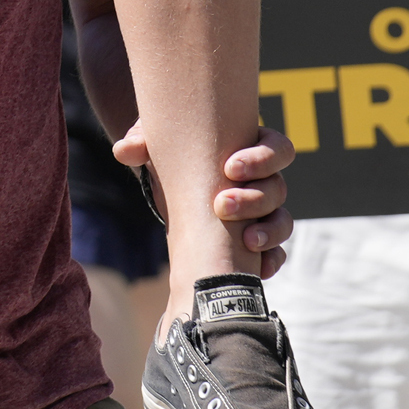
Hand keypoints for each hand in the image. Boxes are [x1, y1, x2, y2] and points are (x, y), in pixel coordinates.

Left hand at [112, 122, 296, 274]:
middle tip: (221, 205)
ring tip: (245, 241)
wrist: (169, 187)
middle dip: (254, 198)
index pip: (277, 147)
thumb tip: (125, 151)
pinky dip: (270, 260)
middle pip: (278, 187)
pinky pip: (277, 253)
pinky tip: (257, 267)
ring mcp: (264, 214)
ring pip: (283, 222)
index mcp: (249, 149)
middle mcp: (263, 181)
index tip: (228, 167)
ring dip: (268, 231)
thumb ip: (142, 141)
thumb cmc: (170, 156)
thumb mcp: (156, 144)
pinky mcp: (258, 242)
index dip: (262, 157)